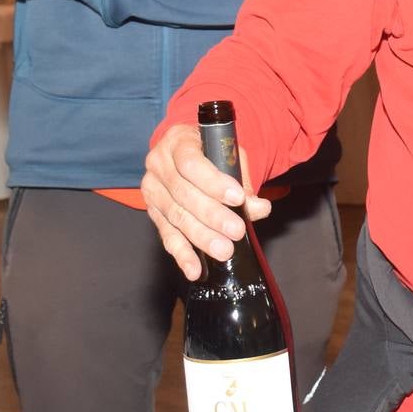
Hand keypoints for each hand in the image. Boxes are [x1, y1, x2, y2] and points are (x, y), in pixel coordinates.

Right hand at [142, 123, 273, 279]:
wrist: (188, 154)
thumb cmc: (212, 153)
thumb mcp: (230, 157)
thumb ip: (243, 182)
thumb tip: (259, 208)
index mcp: (178, 142)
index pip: (191, 163)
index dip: (214, 182)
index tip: (237, 198)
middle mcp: (159, 164)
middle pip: (183, 193)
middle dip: (212, 215)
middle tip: (236, 231)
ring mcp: (153, 190)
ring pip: (176, 216)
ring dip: (201, 237)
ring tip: (223, 250)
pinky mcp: (154, 214)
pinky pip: (167, 235)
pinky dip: (182, 254)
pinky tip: (194, 269)